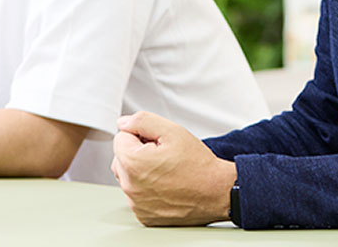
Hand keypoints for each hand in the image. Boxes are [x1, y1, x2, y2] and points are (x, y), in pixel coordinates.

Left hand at [111, 111, 236, 226]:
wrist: (216, 192)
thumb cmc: (198, 164)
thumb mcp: (173, 131)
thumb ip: (142, 121)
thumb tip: (123, 124)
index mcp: (132, 162)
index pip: (121, 137)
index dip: (142, 135)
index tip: (159, 143)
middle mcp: (130, 186)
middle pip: (121, 158)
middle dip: (137, 153)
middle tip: (164, 155)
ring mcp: (136, 204)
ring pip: (128, 178)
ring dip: (141, 171)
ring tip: (166, 171)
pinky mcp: (144, 216)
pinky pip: (137, 196)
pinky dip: (147, 190)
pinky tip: (166, 186)